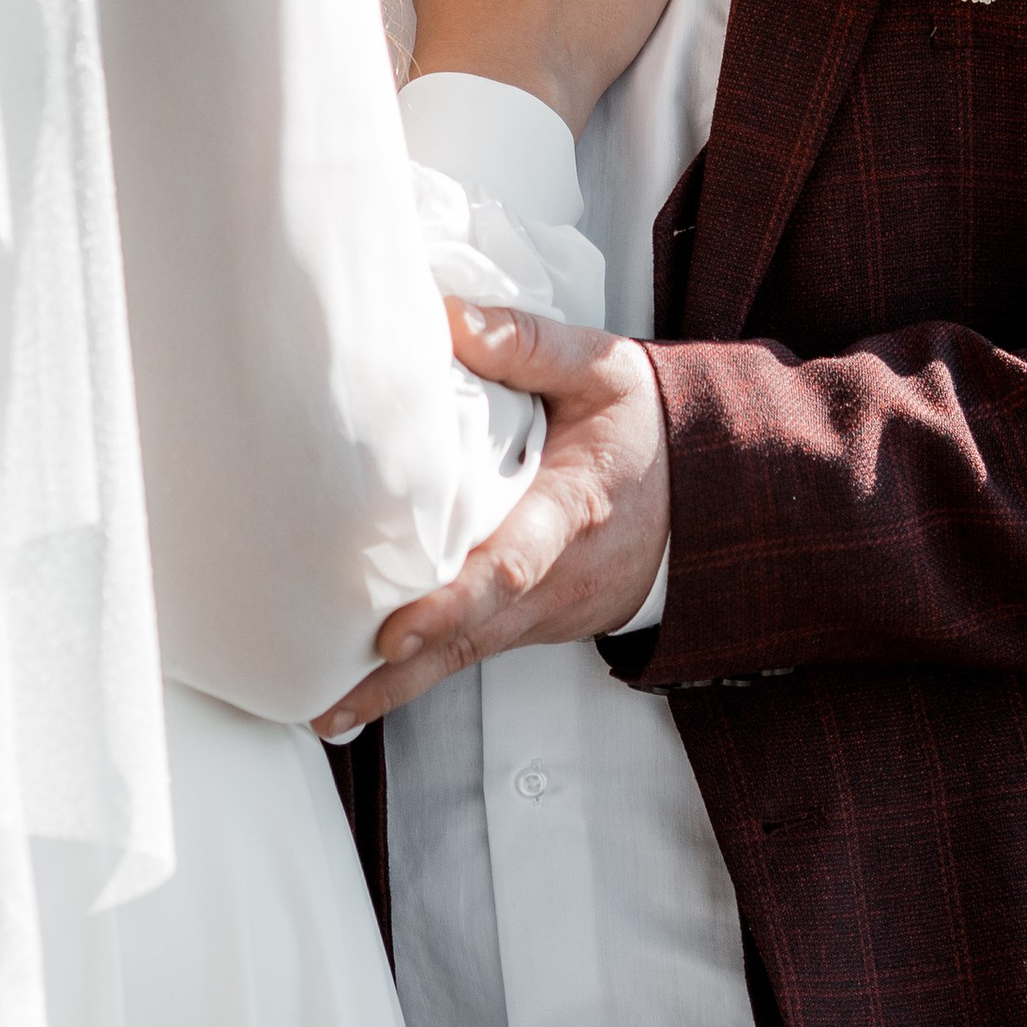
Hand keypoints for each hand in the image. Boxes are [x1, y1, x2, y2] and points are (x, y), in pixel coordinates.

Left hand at [316, 301, 668, 731]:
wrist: (704, 496)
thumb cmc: (644, 428)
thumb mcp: (602, 370)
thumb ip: (525, 344)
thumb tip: (444, 315)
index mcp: (574, 511)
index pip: (512, 565)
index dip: (454, 602)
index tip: (396, 632)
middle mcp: (559, 577)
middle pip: (472, 636)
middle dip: (399, 676)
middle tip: (327, 703)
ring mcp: (547, 611)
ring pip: (464, 656)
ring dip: (394, 690)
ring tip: (322, 712)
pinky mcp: (531, 622)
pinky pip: (470, 652)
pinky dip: (415, 676)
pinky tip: (355, 695)